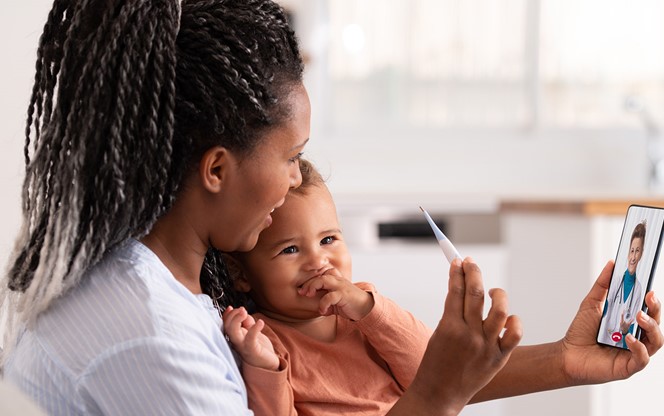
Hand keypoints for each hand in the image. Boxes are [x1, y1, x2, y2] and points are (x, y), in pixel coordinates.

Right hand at [222, 306, 279, 370]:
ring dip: (236, 320)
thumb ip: (247, 322)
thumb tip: (244, 312)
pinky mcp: (252, 351)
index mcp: (236, 338)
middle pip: (227, 328)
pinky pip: (250, 339)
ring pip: (233, 333)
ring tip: (244, 312)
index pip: (226, 325)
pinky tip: (260, 322)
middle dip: (232, 316)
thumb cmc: (260, 348)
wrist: (269, 365)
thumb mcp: (252, 332)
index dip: (226, 316)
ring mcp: (243, 347)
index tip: (231, 308)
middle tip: (242, 310)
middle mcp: (236, 343)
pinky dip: (254, 328)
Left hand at [297, 273, 374, 320]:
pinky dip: (323, 304)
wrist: (366, 308)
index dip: (309, 282)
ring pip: (323, 280)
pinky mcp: (344, 295)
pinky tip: (323, 311)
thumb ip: (327, 302)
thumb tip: (318, 308)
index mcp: (335, 280)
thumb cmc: (350, 304)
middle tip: (303, 293)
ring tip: (309, 296)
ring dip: (313, 287)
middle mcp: (338, 281)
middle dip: (308, 284)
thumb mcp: (336, 302)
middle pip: (320, 276)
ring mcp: (341, 286)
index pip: (320, 276)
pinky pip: (330, 296)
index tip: (302, 291)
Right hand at [391, 257, 521, 414]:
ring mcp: (486, 346)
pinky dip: (514, 321)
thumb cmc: (436, 363)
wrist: (440, 393)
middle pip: (475, 294)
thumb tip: (463, 288)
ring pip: (499, 310)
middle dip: (473, 273)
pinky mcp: (499, 357)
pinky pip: (515, 333)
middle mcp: (469, 335)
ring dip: (497, 294)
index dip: (457, 272)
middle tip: (471, 263)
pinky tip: (507, 317)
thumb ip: (452, 313)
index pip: (455, 290)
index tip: (458, 261)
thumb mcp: (439, 334)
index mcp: (449, 327)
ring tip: (493, 291)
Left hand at [561, 260, 662, 384]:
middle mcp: (636, 337)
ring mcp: (634, 352)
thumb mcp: (591, 304)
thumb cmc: (580, 333)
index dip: (653, 301)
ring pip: (656, 341)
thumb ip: (603, 285)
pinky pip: (642, 358)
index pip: (649, 311)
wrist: (567, 354)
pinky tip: (629, 339)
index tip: (650, 290)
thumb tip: (611, 264)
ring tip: (638, 317)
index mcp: (630, 323)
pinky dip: (639, 347)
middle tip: (649, 299)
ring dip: (650, 327)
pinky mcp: (629, 367)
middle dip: (655, 311)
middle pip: (656, 324)